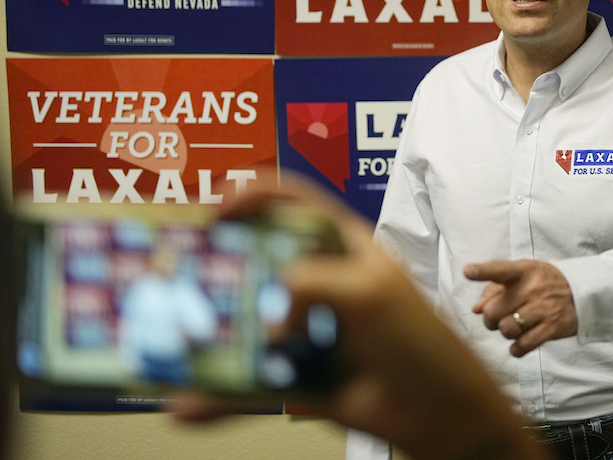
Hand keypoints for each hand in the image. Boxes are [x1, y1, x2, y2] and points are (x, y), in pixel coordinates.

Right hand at [171, 168, 544, 459]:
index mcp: (341, 247)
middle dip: (217, 270)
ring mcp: (307, 330)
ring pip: (246, 325)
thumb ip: (313, 282)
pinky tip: (188, 403)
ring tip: (171, 338)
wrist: (442, 414)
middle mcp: (320, 283)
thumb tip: (268, 312)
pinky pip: (248, 383)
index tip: (213, 217)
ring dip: (210, 333)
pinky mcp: (299, 377)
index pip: (291, 202)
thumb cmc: (418, 340)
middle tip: (176, 282)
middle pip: (256, 264)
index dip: (250, 199)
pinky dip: (217, 395)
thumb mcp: (368, 293)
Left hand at [465, 259, 577, 356]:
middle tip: (498, 317)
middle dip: (490, 318)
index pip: (500, 269)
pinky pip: (523, 345)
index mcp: (524, 270)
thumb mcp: (524, 275)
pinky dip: (516, 348)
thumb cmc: (544, 283)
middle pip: (493, 311)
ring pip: (506, 329)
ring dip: (505, 332)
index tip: (468, 271)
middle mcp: (533, 288)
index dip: (482, 271)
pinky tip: (519, 342)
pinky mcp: (552, 328)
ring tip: (513, 326)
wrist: (582, 293)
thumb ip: (496, 288)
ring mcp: (544, 308)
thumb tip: (476, 309)